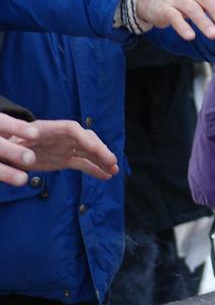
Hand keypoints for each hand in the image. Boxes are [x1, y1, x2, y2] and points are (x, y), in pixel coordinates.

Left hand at [0, 114, 117, 185]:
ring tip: (114, 170)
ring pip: (88, 153)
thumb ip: (20, 148)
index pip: (72, 129)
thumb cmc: (6, 142)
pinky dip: (95, 169)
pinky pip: (83, 164)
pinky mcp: (64, 159)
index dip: (85, 138)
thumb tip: (30, 158)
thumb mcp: (10, 144)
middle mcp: (60, 137)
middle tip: (111, 162)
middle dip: (100, 150)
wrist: (6, 148)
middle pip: (85, 139)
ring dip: (103, 160)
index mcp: (47, 129)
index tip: (96, 148)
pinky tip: (106, 176)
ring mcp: (64, 148)